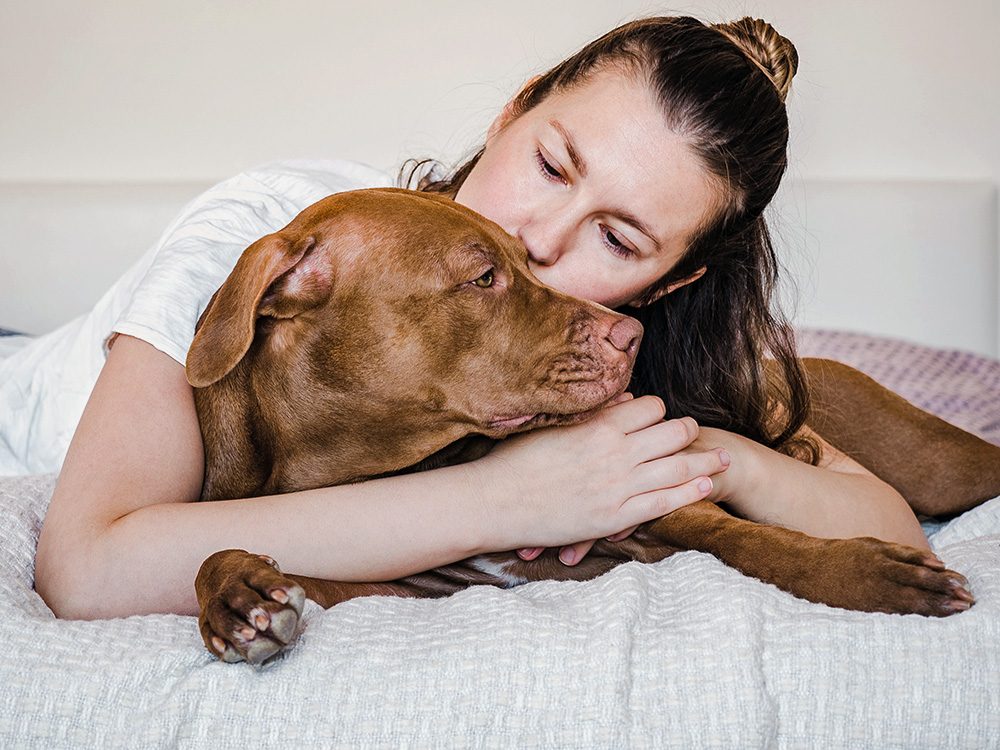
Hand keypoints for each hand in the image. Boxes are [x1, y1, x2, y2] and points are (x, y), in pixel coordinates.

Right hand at [478, 395, 728, 551]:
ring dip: (705, 461)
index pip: (649, 407)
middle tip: (698, 433)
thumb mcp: (550, 425)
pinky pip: (664, 503)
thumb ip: (590, 412)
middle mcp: (614, 453)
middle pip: (671, 434)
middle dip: (688, 432)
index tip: (660, 416)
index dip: (658, 410)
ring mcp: (617, 487)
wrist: (494, 502)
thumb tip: (622, 399)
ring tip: (722, 457)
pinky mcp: (614, 517)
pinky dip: (689, 492)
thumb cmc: (513, 461)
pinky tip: (705, 486)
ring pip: (677, 467)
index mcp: (597, 425)